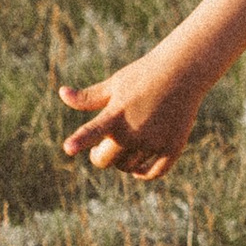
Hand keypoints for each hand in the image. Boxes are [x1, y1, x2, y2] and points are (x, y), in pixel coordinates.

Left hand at [61, 46, 200, 178]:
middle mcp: (135, 131)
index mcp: (116, 114)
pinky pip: (153, 172)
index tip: (68, 148)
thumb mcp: (115, 83)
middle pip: (105, 161)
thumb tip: (62, 93)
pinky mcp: (173, 147)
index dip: (80, 140)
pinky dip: (142, 174)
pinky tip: (137, 170)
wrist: (183, 71)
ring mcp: (155, 141)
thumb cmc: (144, 75)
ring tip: (122, 149)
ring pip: (128, 167)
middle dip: (100, 157)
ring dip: (122, 162)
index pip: (93, 131)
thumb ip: (88, 97)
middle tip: (101, 150)